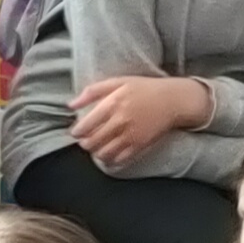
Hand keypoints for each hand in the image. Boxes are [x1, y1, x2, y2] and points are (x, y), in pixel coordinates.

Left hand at [71, 71, 208, 170]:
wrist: (172, 100)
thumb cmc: (144, 89)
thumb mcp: (118, 82)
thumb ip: (92, 91)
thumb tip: (71, 104)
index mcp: (113, 103)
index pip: (86, 125)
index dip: (77, 132)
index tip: (76, 132)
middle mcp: (120, 121)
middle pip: (92, 142)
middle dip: (85, 144)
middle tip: (85, 141)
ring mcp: (131, 135)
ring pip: (104, 153)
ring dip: (96, 153)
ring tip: (96, 147)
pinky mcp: (140, 146)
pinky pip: (119, 160)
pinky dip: (110, 160)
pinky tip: (109, 154)